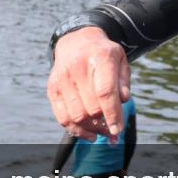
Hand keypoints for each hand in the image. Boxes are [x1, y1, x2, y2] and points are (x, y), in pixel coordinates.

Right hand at [47, 26, 130, 141]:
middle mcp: (78, 68)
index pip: (105, 91)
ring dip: (92, 129)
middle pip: (92, 107)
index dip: (112, 113)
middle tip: (114, 131)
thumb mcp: (120, 61)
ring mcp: (62, 79)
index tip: (118, 129)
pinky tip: (90, 134)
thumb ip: (124, 81)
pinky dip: (77, 131)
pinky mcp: (53, 90)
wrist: (77, 42)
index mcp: (100, 58)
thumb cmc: (104, 55)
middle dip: (105, 124)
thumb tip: (124, 101)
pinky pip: (63, 118)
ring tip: (103, 132)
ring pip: (77, 116)